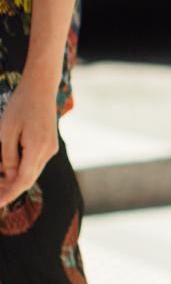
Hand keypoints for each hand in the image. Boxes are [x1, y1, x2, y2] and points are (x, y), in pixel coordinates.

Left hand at [0, 73, 59, 209]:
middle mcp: (48, 151)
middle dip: (10, 189)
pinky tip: (7, 169)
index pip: (23, 180)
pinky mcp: (48, 144)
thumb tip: (9, 174)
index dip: (9, 194)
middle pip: (29, 178)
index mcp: (38, 148)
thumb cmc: (21, 107)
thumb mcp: (6, 132)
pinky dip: (20, 169)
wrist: (40, 89)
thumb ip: (7, 156)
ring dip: (14, 179)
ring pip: (31, 171)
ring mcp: (50, 147)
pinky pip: (34, 162)